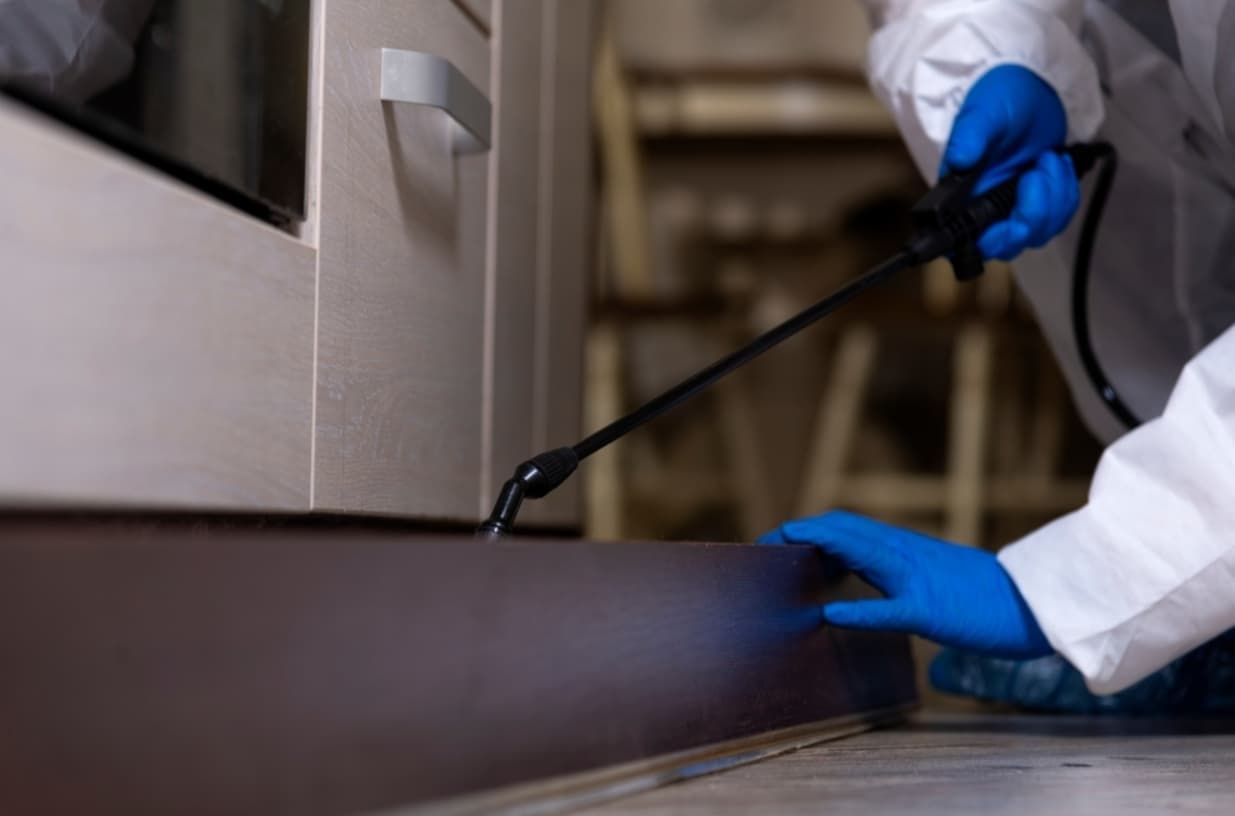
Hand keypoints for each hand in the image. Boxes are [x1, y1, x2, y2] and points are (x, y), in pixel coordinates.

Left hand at [758, 510, 1052, 659]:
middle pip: (842, 530)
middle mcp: (906, 554)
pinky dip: (856, 610)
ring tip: (780, 554)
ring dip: (816, 549)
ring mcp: (918, 579)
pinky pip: (889, 608)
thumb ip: (892, 577)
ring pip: (860, 552)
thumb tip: (854, 589)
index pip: (847, 527)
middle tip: (762, 545)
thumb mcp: (931, 578)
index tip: (777, 540)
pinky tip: (829, 615)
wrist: (1034, 604)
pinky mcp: (931, 610)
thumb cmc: (984, 598)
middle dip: (798, 534)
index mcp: (905, 548)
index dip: (808, 529)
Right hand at [941, 64, 1079, 260]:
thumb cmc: (1000, 97)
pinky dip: (1066, 193)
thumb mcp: (984, 112)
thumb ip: (970, 136)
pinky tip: (1058, 164)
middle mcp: (986, 207)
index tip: (1014, 223)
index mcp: (964, 194)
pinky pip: (1058, 217)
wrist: (1031, 88)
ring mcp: (1013, 206)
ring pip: (1039, 232)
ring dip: (1054, 197)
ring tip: (1049, 159)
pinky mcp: (1038, 201)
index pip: (970, 240)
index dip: (994, 241)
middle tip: (1036, 175)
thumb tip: (959, 161)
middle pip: (1010, 243)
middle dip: (1033, 216)